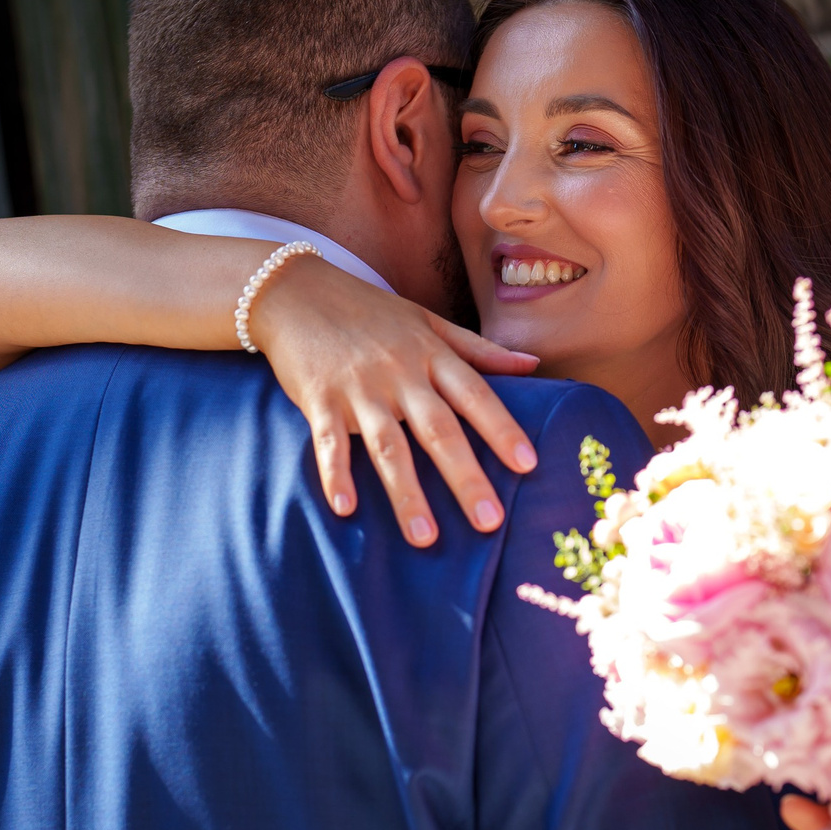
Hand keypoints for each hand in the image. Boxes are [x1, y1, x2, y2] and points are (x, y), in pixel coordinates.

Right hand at [249, 260, 540, 544]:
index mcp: (431, 354)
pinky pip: (330, 442)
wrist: (296, 291)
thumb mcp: (427, 320)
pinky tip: (345, 508)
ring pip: (388, 446)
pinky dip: (336, 474)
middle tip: (489, 521)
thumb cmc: (369, 311)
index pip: (475, 395)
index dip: (502, 429)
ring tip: (425, 538)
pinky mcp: (319, 399)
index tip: (527, 465)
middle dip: (465, 477)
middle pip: (439, 430)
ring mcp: (358, 388)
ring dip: (406, 493)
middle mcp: (399, 373)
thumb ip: (478, 349)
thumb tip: (534, 365)